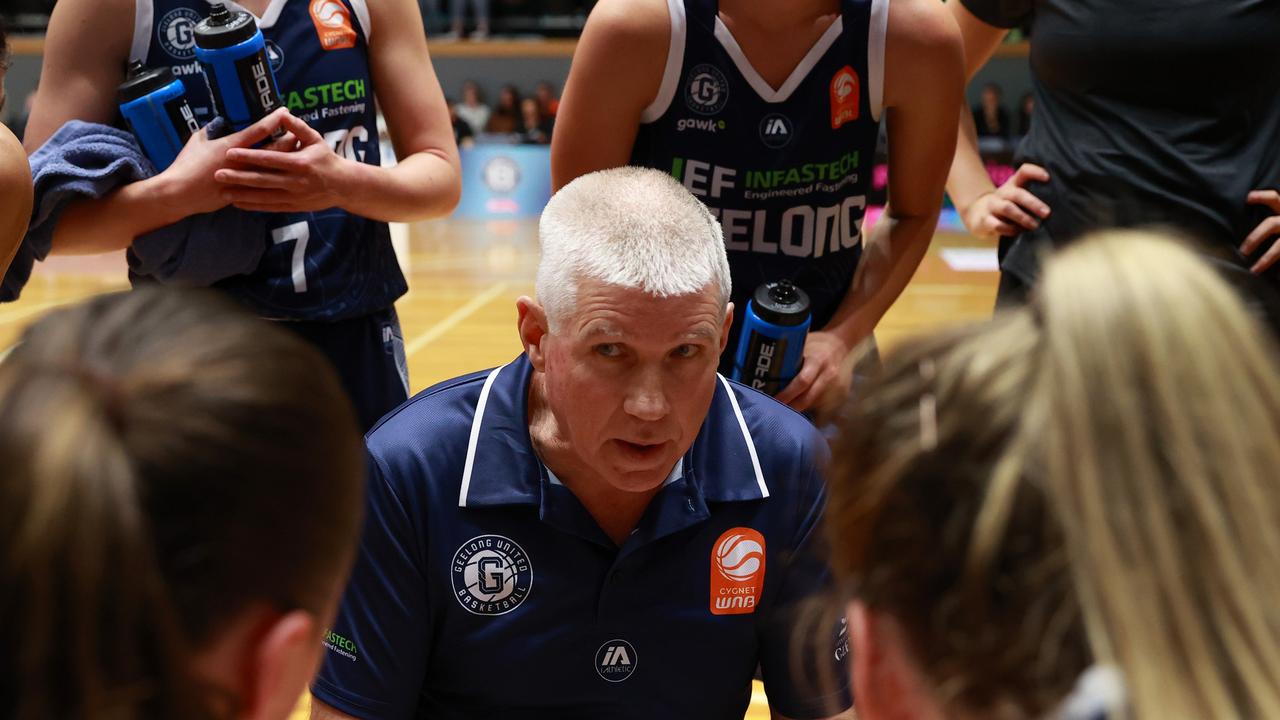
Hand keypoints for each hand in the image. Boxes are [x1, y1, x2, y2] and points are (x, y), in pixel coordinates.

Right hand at [159, 108, 291, 216]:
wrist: (180, 193)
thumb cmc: (186, 164)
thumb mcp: (198, 140)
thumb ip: (212, 131)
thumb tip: (220, 124)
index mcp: (231, 146)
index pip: (258, 130)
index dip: (273, 120)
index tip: (284, 111)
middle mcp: (242, 162)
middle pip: (273, 150)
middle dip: (288, 141)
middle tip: (299, 134)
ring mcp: (244, 179)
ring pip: (273, 168)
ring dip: (286, 160)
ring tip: (298, 154)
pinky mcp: (243, 192)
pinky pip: (264, 186)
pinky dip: (276, 179)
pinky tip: (285, 176)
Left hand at [216, 110, 352, 212]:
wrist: (343, 185)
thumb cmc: (327, 159)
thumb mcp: (315, 139)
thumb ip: (297, 127)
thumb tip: (281, 112)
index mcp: (299, 163)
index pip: (269, 159)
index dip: (249, 156)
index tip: (230, 153)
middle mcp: (295, 181)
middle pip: (262, 179)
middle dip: (239, 177)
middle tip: (217, 174)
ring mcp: (293, 196)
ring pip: (263, 196)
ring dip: (242, 194)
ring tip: (222, 191)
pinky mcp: (293, 206)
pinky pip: (269, 207)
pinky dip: (253, 206)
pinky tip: (238, 203)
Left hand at [774, 331, 853, 413]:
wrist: (841, 344)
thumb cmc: (816, 343)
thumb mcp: (802, 344)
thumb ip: (788, 359)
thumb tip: (761, 369)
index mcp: (818, 359)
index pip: (802, 381)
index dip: (787, 394)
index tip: (773, 399)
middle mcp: (829, 374)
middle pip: (808, 398)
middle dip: (791, 407)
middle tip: (775, 411)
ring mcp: (837, 385)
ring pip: (815, 405)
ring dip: (800, 410)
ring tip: (785, 412)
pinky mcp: (841, 394)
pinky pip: (823, 406)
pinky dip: (810, 409)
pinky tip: (800, 409)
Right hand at [960, 163, 1051, 239]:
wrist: (978, 214)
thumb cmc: (1007, 206)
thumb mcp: (1018, 197)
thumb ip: (1034, 196)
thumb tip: (1061, 205)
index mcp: (1013, 184)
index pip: (1023, 171)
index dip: (1035, 172)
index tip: (1048, 178)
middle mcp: (1002, 193)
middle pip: (1017, 194)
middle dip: (1033, 203)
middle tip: (1047, 213)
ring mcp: (992, 206)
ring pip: (1007, 209)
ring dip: (1023, 218)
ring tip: (1035, 226)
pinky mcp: (985, 220)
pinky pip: (998, 225)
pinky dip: (1010, 229)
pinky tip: (1019, 231)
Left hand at [1242, 190, 1279, 272]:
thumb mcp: (1278, 220)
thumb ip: (1268, 222)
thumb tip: (1242, 212)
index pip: (1275, 198)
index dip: (1262, 197)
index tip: (1247, 198)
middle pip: (1272, 224)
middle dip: (1256, 237)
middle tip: (1242, 250)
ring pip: (1279, 248)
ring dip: (1267, 259)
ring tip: (1254, 270)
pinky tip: (1275, 278)